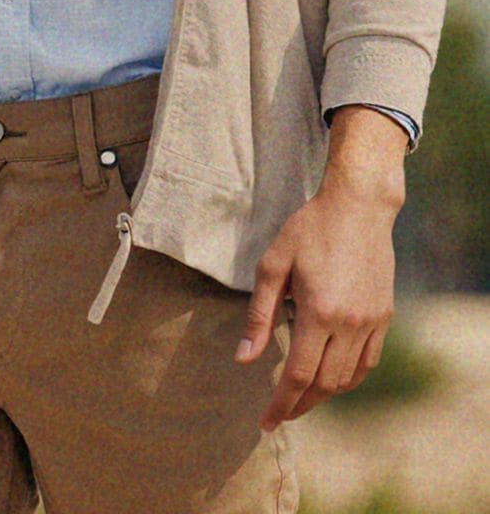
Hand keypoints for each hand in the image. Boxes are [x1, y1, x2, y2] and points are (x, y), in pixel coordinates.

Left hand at [235, 160, 402, 430]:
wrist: (357, 207)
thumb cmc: (308, 230)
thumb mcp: (273, 265)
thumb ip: (260, 315)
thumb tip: (244, 358)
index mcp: (319, 312)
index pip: (299, 375)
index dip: (281, 404)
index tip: (265, 422)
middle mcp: (350, 324)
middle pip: (325, 384)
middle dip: (300, 405)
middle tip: (279, 414)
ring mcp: (371, 322)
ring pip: (348, 378)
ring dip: (324, 394)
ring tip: (300, 398)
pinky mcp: (384, 316)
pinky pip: (367, 362)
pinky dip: (348, 377)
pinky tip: (331, 377)